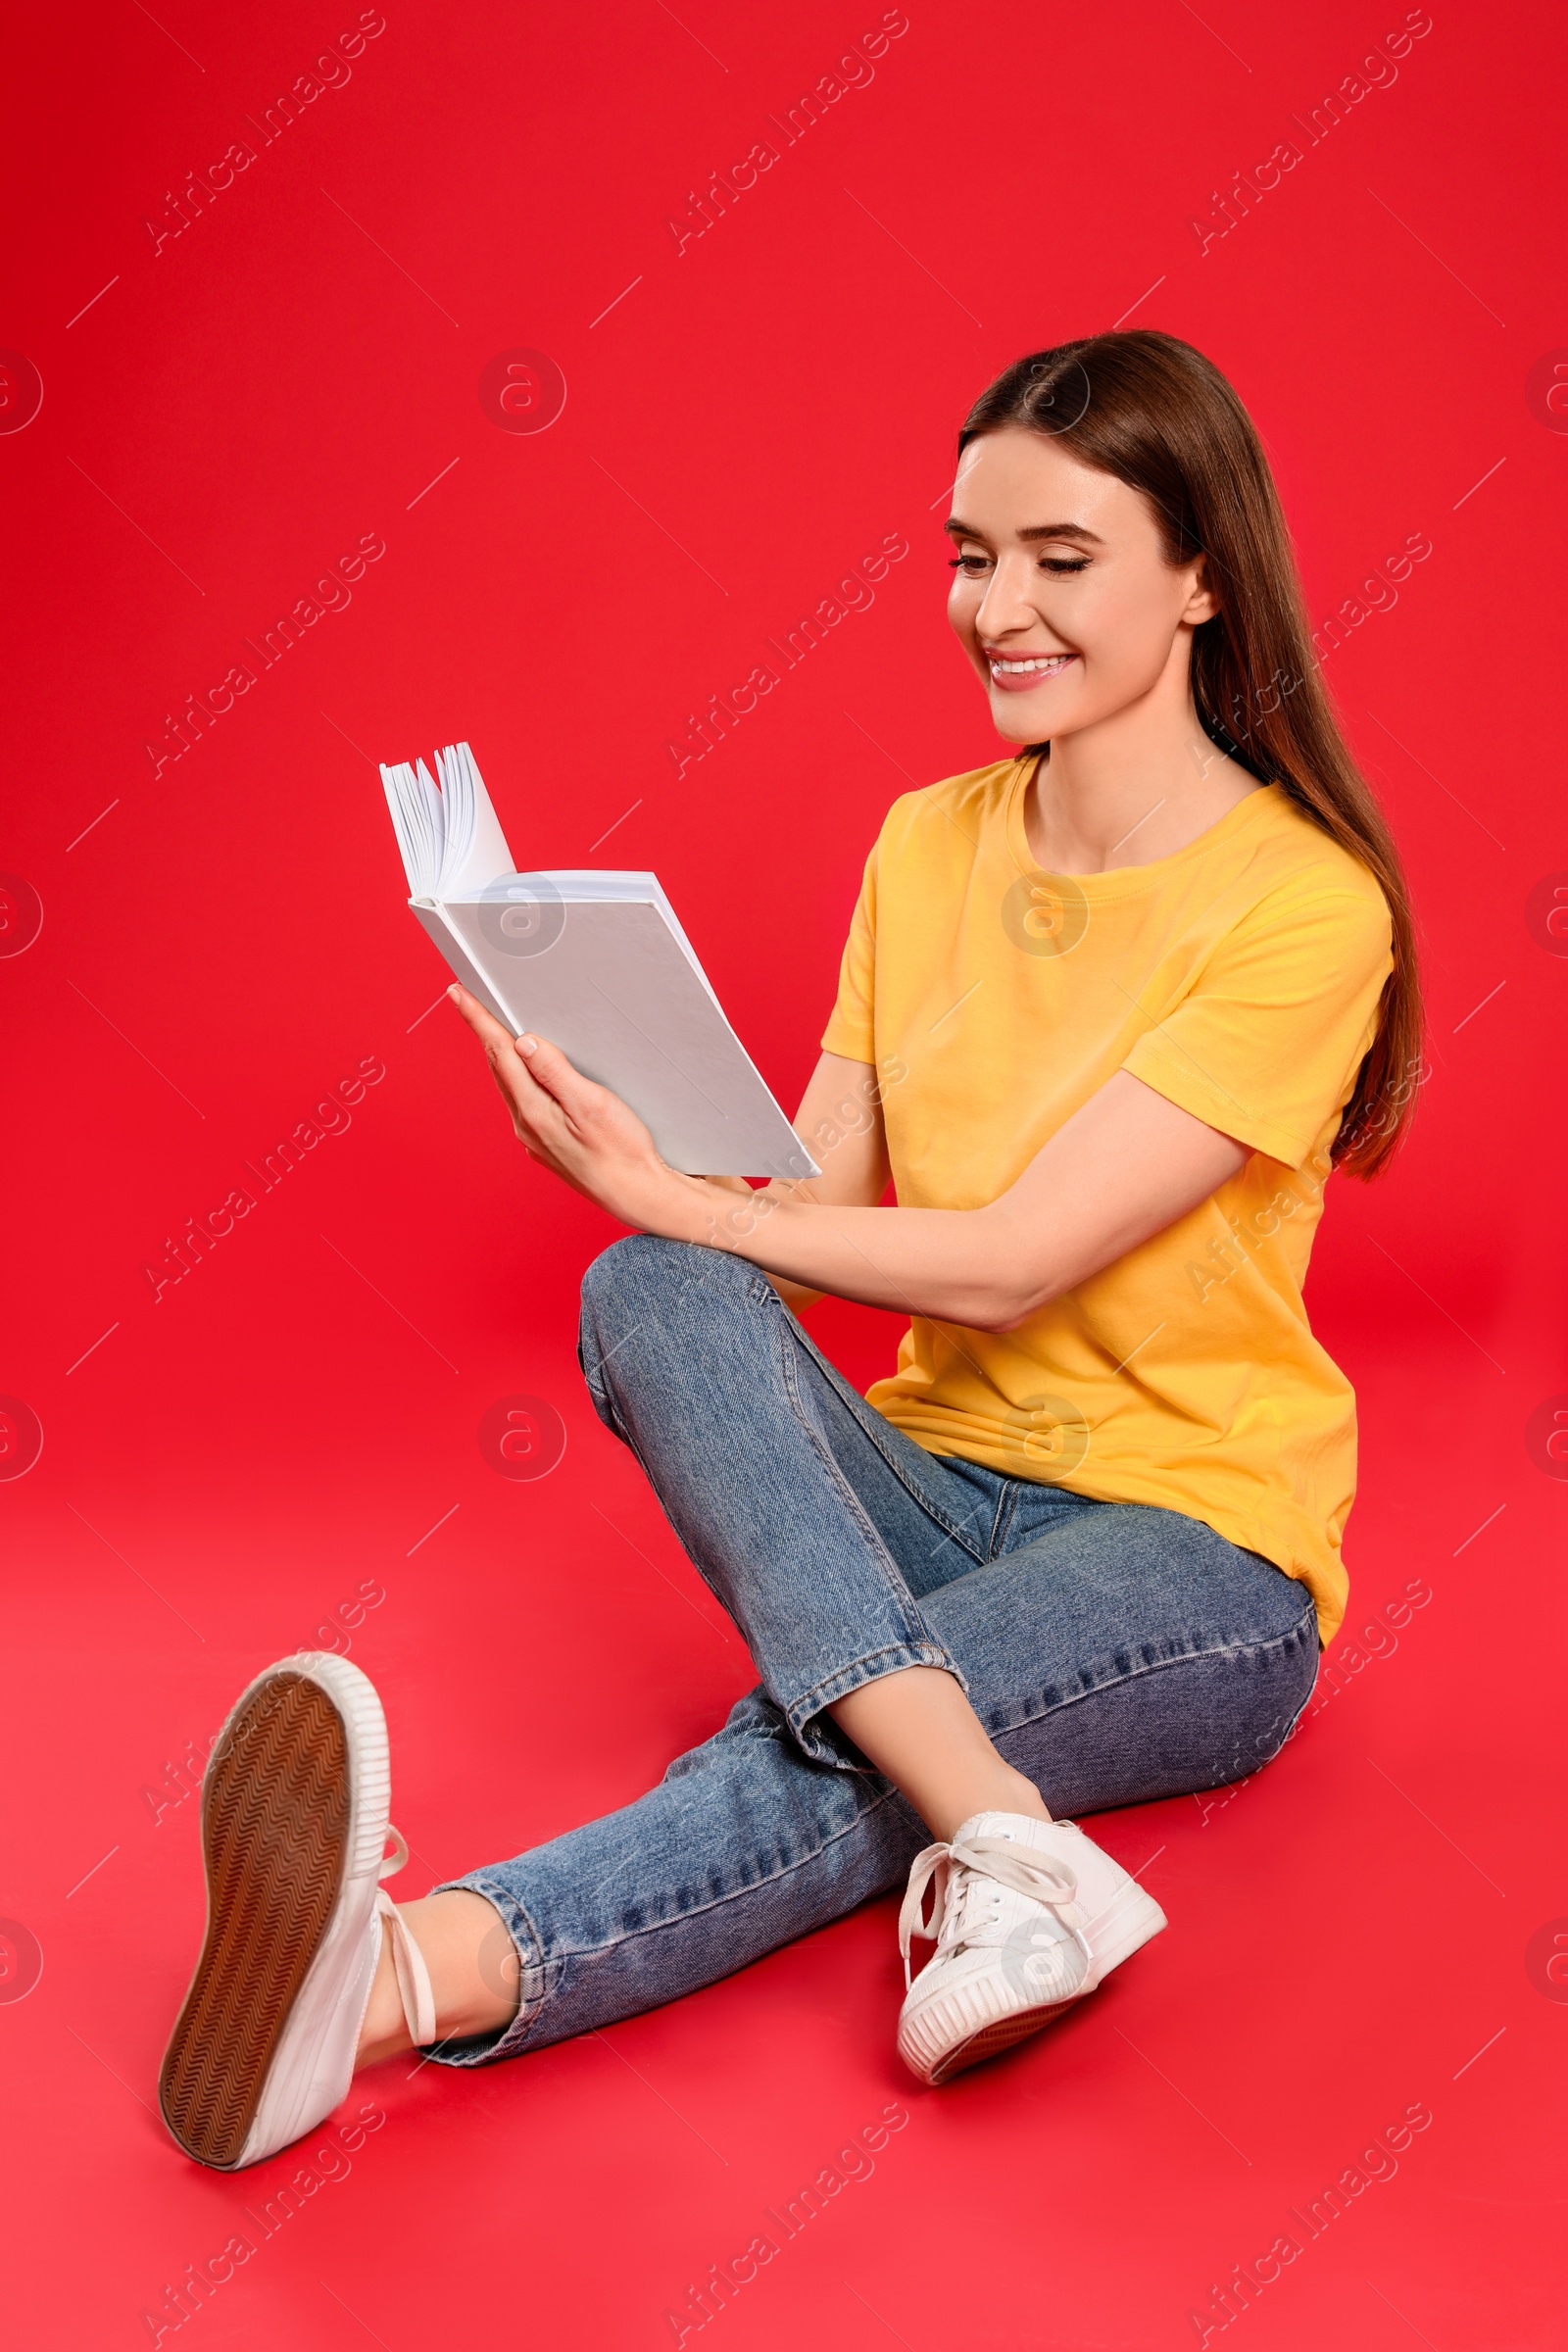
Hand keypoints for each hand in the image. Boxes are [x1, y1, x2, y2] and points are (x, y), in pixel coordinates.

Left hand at [446, 984, 690, 1230]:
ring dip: (499, 1055)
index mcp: (534, 1110)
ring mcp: (534, 1138)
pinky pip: (523, 1102)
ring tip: (492, 1029)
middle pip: (498, 1066)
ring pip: (509, 1085)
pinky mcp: (547, 1146)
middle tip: (469, 1000)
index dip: (478, 1019)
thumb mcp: (592, 1104)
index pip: (500, 1052)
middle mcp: (526, 1125)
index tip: (457, 993)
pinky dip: (517, 1078)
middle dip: (483, 1032)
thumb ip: (555, 1071)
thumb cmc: (623, 1152)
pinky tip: (525, 1073)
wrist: (638, 1195)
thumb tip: (524, 1043)